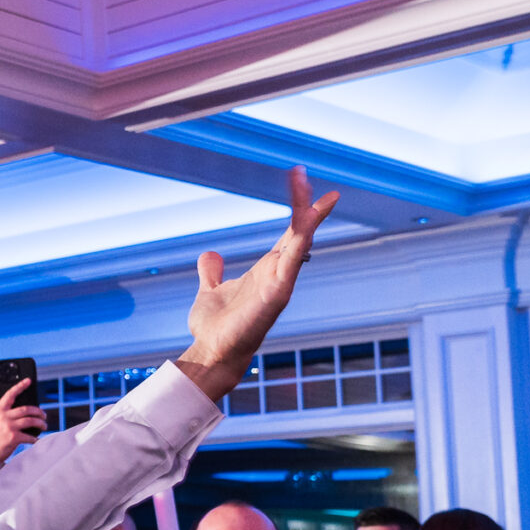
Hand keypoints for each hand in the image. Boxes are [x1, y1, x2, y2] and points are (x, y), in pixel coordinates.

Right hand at [0, 379, 45, 482]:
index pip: (10, 394)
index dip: (20, 386)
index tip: (29, 381)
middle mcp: (3, 417)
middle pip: (26, 409)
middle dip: (38, 411)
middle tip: (44, 415)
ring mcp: (8, 427)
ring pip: (31, 420)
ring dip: (40, 423)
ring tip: (44, 426)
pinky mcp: (13, 438)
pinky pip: (30, 436)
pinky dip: (36, 438)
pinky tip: (37, 439)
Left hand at [177, 167, 339, 401]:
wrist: (211, 353)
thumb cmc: (215, 329)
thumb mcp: (209, 291)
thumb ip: (212, 273)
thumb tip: (210, 254)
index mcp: (265, 269)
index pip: (289, 233)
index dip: (299, 210)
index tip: (305, 184)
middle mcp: (278, 273)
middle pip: (299, 232)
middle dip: (307, 205)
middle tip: (306, 175)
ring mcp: (281, 283)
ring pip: (301, 243)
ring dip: (309, 216)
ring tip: (320, 194)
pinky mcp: (277, 294)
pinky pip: (293, 260)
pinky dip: (302, 240)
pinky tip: (308, 219)